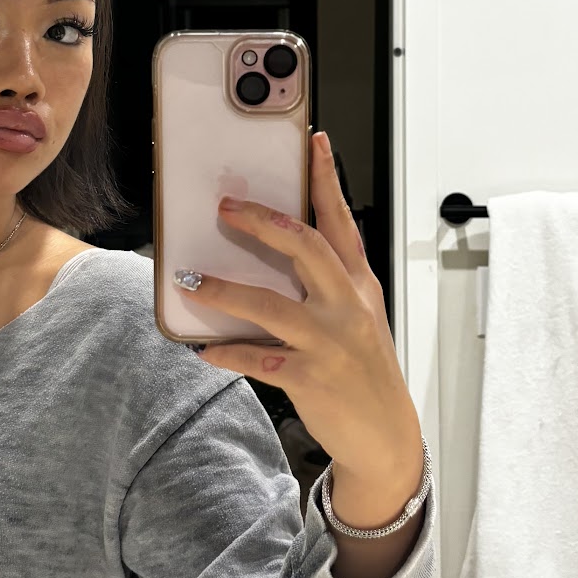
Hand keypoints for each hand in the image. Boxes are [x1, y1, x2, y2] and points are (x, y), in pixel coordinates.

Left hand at [183, 130, 423, 517]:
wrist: (385, 436)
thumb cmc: (366, 371)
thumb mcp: (359, 318)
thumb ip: (327, 285)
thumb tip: (272, 257)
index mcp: (359, 284)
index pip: (341, 221)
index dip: (327, 179)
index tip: (315, 141)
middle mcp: (346, 306)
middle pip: (304, 247)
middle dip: (260, 222)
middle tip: (225, 207)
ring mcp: (329, 341)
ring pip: (270, 304)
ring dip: (225, 290)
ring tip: (191, 280)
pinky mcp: (310, 376)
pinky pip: (258, 357)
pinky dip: (226, 352)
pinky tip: (203, 350)